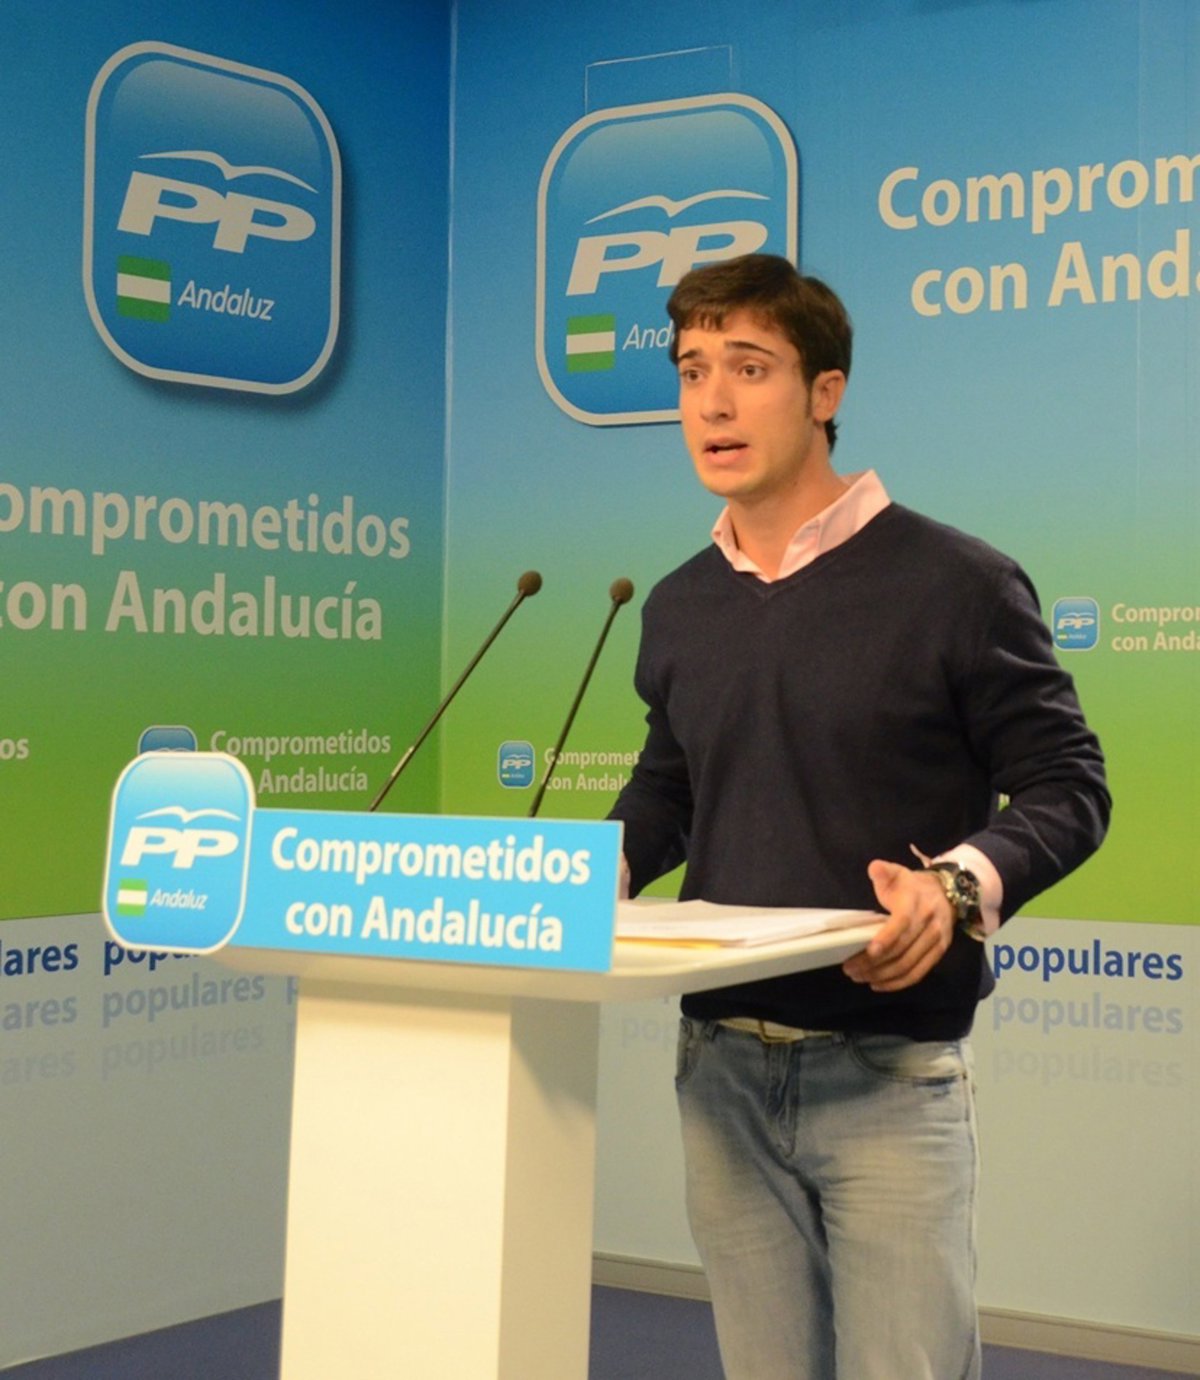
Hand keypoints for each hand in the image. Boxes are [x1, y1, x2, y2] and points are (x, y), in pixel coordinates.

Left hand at [842, 860, 953, 991]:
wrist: (948, 893)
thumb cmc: (912, 886)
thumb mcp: (898, 872)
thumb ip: (884, 871)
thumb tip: (874, 868)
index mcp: (916, 904)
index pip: (902, 924)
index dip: (886, 939)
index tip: (869, 951)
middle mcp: (929, 924)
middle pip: (901, 950)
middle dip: (874, 963)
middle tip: (850, 968)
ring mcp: (936, 941)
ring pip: (908, 965)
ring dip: (882, 975)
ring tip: (860, 977)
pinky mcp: (939, 954)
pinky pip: (919, 973)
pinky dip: (898, 983)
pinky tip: (879, 984)